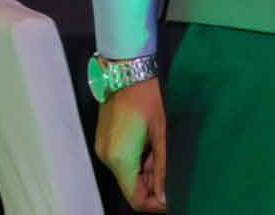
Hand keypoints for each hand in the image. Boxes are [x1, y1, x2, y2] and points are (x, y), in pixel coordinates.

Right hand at [94, 75, 166, 210]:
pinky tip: (151, 145)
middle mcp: (107, 158)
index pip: (134, 197)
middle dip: (152, 184)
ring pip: (126, 173)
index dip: (154, 203)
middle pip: (130, 186)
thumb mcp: (161, 133)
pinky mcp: (104, 141)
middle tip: (171, 169)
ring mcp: (103, 149)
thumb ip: (162, 166)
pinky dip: (137, 160)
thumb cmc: (147, 99)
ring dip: (145, 170)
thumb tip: (166, 193)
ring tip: (162, 151)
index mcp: (120, 159)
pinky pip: (121, 160)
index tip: (171, 198)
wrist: (125, 72)